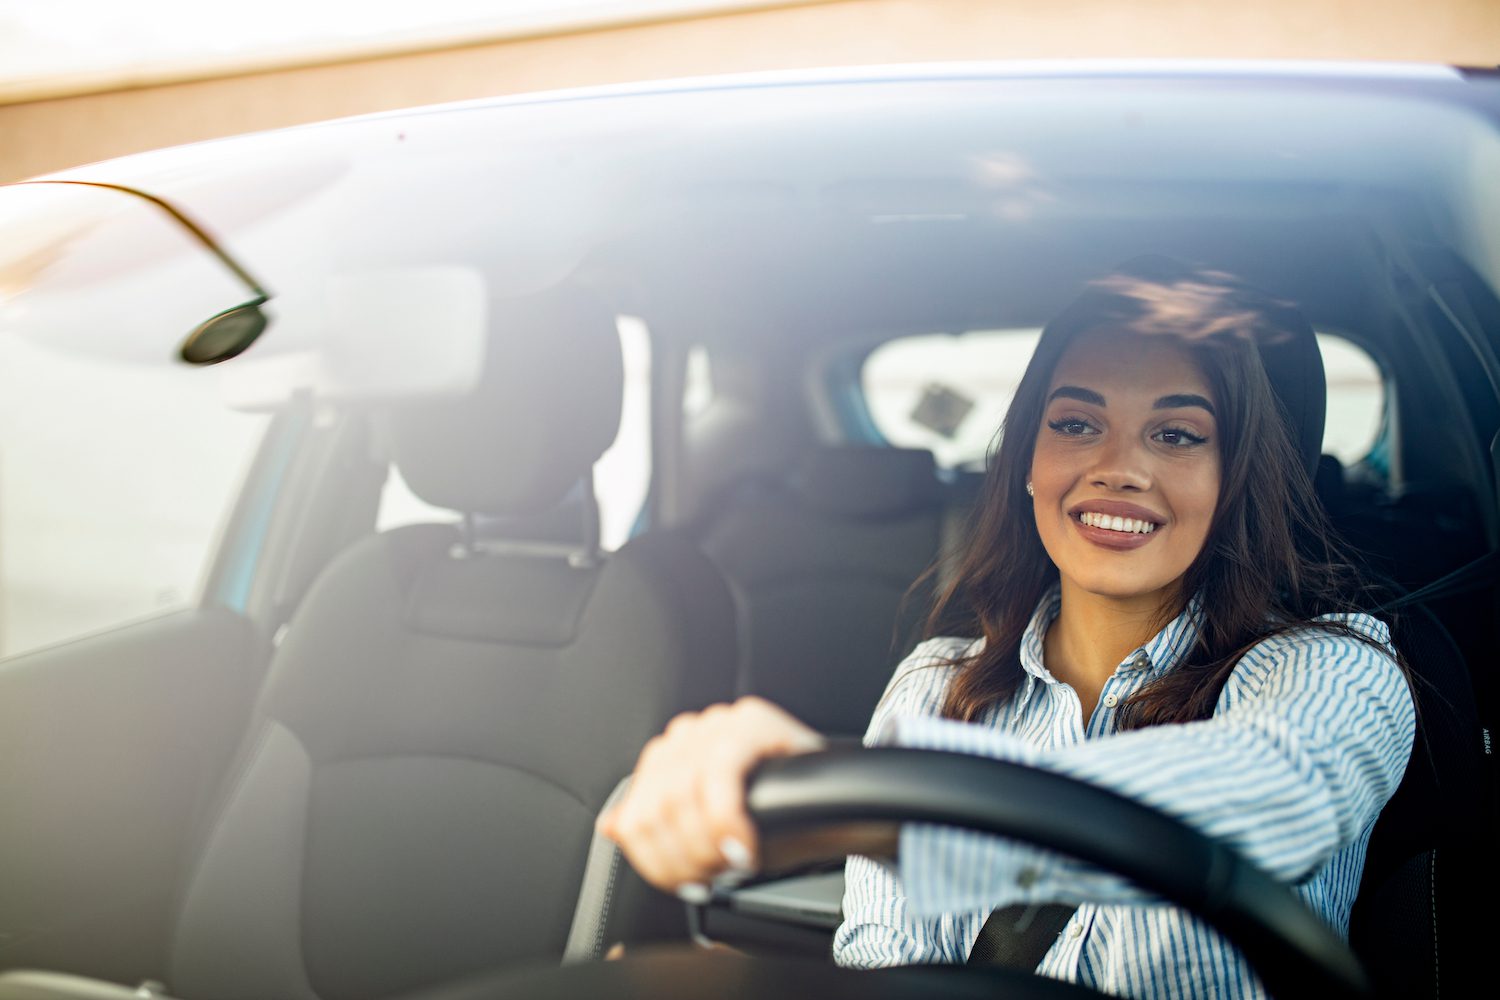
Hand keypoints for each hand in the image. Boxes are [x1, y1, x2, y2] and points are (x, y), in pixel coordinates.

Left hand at [597, 696, 824, 895]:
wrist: (841, 804)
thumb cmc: (777, 818)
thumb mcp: (708, 830)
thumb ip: (659, 826)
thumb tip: (613, 826)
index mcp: (670, 756)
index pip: (636, 814)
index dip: (657, 861)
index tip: (687, 884)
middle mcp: (688, 734)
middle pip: (654, 810)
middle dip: (683, 858)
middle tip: (714, 879)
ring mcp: (719, 723)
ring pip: (680, 797)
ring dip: (706, 847)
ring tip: (733, 864)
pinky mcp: (750, 723)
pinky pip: (720, 777)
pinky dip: (728, 823)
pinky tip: (746, 847)